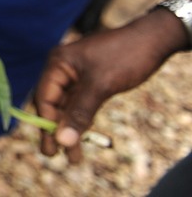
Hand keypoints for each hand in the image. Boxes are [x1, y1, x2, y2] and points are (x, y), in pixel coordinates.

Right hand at [33, 10, 184, 162]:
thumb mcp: (101, 85)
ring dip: (70, 129)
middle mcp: (62, 69)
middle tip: (55, 156)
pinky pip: (80, 104)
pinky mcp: (90, 81)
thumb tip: (62, 140)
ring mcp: (76, 75)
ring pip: (67, 107)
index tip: (53, 147)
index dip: (47, 123)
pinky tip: (83, 137)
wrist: (153, 40)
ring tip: (73, 157)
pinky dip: (81, 120)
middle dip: (56, 130)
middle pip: (53, 104)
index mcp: (58, 63)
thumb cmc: (125, 56)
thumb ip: (80, 113)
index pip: (44, 98)